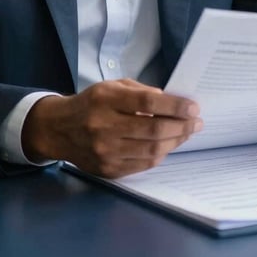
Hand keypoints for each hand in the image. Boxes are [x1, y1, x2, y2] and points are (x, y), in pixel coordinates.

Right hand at [21, 78, 201, 177]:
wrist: (59, 129)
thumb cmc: (91, 103)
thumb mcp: (111, 86)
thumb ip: (139, 91)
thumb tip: (168, 101)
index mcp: (105, 100)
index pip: (147, 103)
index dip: (174, 106)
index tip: (193, 107)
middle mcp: (104, 126)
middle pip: (153, 130)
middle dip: (181, 126)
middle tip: (197, 122)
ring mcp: (105, 151)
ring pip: (151, 150)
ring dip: (175, 142)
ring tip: (186, 133)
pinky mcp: (107, 170)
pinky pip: (143, 164)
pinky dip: (160, 155)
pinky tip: (168, 145)